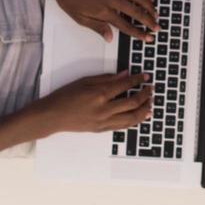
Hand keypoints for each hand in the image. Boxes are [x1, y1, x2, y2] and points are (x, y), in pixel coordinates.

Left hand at [35, 0, 159, 41]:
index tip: (147, 38)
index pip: (126, 25)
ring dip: (150, 5)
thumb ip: (98, 27)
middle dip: (149, 21)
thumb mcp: (80, 18)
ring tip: (155, 13)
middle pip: (137, 11)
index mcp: (103, 11)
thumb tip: (110, 38)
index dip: (138, 33)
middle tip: (157, 27)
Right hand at [37, 71, 153, 132]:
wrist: (52, 116)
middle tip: (151, 89)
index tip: (145, 76)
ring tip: (150, 103)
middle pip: (133, 103)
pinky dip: (134, 121)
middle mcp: (104, 109)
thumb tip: (124, 74)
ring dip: (144, 110)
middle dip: (145, 95)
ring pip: (132, 118)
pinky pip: (123, 126)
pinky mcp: (102, 130)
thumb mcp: (85, 81)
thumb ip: (107, 78)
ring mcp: (104, 122)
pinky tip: (140, 115)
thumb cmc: (65, 96)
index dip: (138, 80)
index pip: (126, 85)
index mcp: (99, 94)